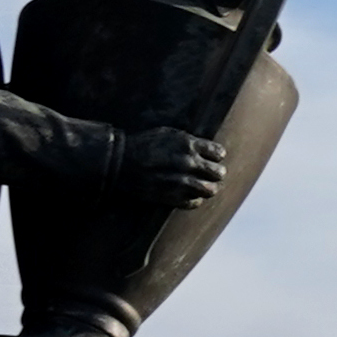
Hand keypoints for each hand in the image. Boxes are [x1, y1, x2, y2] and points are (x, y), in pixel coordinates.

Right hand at [112, 126, 227, 208]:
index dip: (216, 156)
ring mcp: (180, 181)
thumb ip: (189, 141)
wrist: (118, 163)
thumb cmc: (142, 145)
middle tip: (212, 174)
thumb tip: (207, 149)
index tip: (213, 158)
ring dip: (209, 188)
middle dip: (216, 173)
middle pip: (218, 173)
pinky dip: (195, 200)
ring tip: (206, 187)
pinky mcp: (171, 197)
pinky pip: (194, 202)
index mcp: (187, 144)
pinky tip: (191, 195)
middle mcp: (187, 163)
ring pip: (210, 190)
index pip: (218, 153)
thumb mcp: (167, 134)